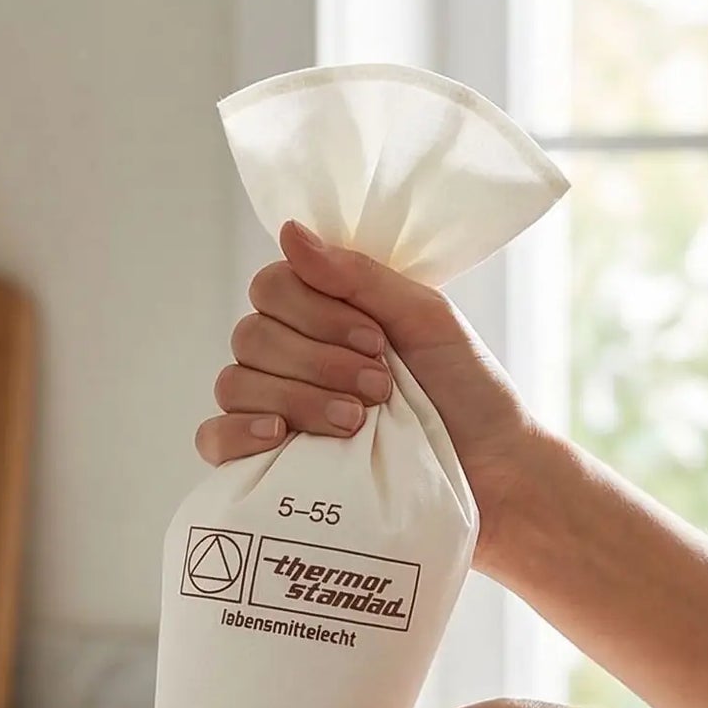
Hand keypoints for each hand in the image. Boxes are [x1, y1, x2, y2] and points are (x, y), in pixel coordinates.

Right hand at [197, 220, 546, 567]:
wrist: (494, 476)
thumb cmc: (469, 394)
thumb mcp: (425, 319)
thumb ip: (359, 277)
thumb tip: (289, 232)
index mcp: (321, 319)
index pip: (271, 288)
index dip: (315, 311)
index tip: (376, 340)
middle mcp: (289, 362)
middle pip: (252, 336)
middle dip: (317, 359)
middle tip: (378, 387)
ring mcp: (273, 414)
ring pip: (237, 383)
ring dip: (298, 397)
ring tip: (357, 423)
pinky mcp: (267, 467)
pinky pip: (213, 438)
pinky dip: (238, 431)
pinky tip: (278, 437)